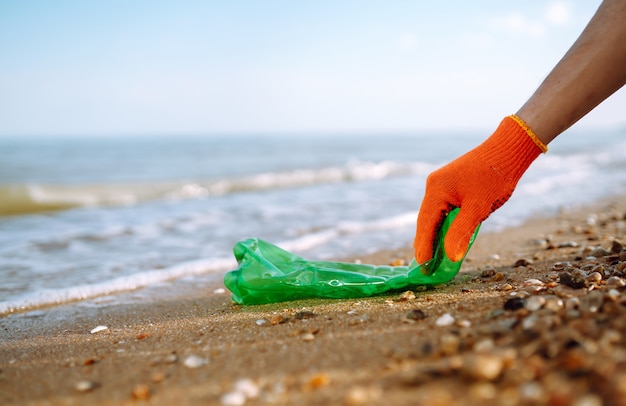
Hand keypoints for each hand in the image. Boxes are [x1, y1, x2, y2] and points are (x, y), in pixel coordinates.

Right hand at [413, 115, 545, 264]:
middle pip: (426, 220)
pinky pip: (442, 210)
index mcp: (436, 190)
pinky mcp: (451, 185)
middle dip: (426, 243)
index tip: (423, 267)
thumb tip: (451, 257)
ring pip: (434, 216)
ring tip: (433, 257)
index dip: (423, 247)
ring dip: (435, 235)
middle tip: (426, 266)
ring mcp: (441, 185)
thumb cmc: (495, 176)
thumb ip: (461, 232)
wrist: (509, 149)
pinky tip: (446, 237)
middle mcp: (434, 186)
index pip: (425, 224)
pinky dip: (443, 225)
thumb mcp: (478, 208)